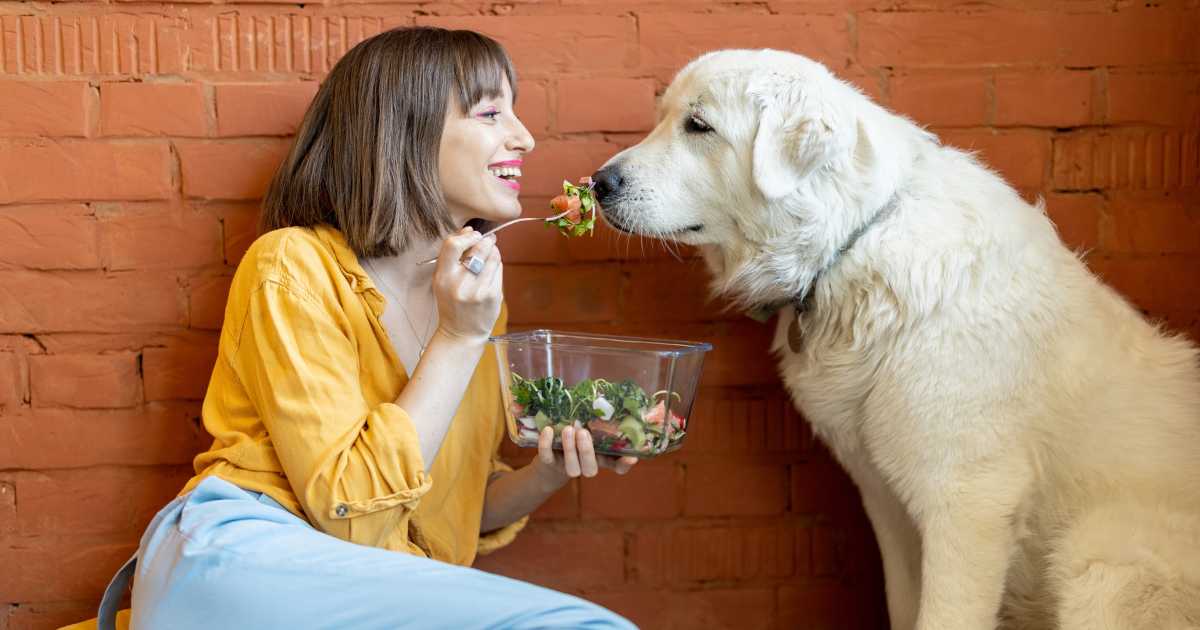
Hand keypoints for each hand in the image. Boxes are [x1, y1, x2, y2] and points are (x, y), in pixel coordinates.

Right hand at [432, 227, 501, 342]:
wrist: (461, 333)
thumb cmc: (452, 303)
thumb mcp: (443, 281)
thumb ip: (453, 257)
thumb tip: (470, 230)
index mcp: (443, 277)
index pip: (452, 245)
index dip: (465, 235)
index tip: (472, 234)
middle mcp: (459, 283)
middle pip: (477, 248)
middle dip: (485, 240)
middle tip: (488, 240)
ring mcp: (478, 290)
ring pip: (492, 257)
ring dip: (493, 252)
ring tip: (490, 254)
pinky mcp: (492, 295)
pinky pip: (498, 270)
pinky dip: (497, 266)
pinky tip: (492, 270)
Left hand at [531, 423, 637, 491]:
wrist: (551, 458)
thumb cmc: (577, 438)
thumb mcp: (590, 429)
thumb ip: (599, 420)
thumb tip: (610, 398)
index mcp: (600, 457)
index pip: (617, 467)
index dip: (624, 465)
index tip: (631, 457)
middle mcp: (586, 465)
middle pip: (591, 469)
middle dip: (586, 451)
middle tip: (583, 432)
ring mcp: (568, 467)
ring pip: (572, 468)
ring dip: (570, 449)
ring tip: (568, 429)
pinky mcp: (549, 463)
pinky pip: (547, 457)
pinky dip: (546, 444)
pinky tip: (548, 430)